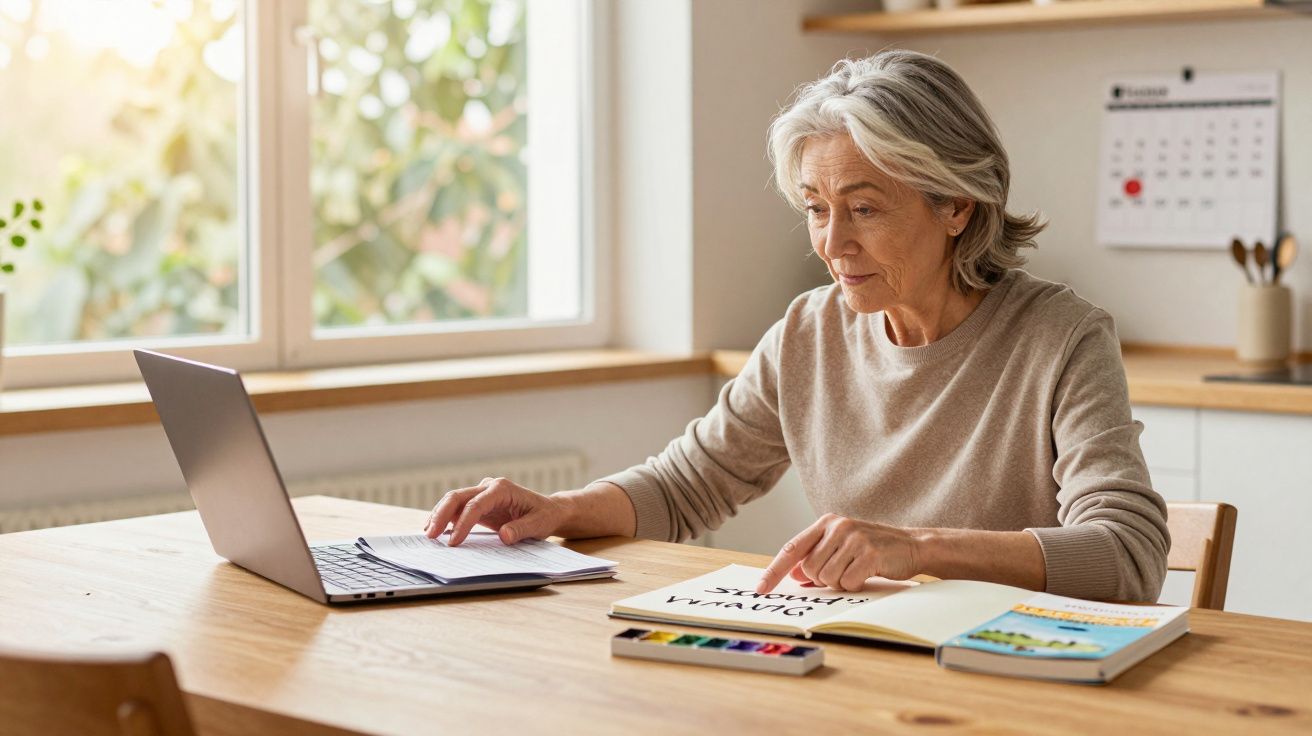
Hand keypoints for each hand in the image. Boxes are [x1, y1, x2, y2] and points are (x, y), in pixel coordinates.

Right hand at [423, 477, 569, 545]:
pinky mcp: (478, 503)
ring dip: (439, 515)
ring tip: (427, 533)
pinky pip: (458, 508)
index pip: (476, 504)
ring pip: (454, 501)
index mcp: (502, 489)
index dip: (463, 523)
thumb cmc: (544, 516)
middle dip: (441, 515)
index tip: (454, 542)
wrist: (548, 510)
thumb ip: (522, 529)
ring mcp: (482, 493)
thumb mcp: (539, 524)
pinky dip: (445, 518)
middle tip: (430, 535)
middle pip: (458, 497)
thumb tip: (504, 535)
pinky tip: (435, 530)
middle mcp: (489, 487)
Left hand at [756, 513, 921, 592]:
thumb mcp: (842, 547)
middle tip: (843, 572)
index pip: (792, 549)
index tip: (761, 588)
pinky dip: (855, 586)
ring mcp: (854, 539)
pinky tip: (867, 574)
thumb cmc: (873, 549)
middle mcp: (837, 527)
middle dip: (823, 580)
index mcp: (826, 523)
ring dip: (841, 583)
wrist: (912, 545)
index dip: (774, 570)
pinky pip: (847, 583)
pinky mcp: (869, 553)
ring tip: (857, 570)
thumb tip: (794, 576)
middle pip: (810, 570)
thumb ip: (817, 558)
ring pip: (827, 578)